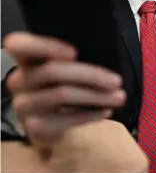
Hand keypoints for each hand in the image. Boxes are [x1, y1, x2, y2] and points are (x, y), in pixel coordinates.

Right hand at [4, 32, 125, 146]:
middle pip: (53, 71)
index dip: (45, 46)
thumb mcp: (62, 69)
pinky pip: (67, 119)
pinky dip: (91, 114)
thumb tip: (106, 57)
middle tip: (117, 81)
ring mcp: (25, 105)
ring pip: (63, 94)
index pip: (20, 45)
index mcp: (26, 60)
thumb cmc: (58, 86)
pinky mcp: (35, 127)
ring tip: (119, 97)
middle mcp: (19, 80)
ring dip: (97, 96)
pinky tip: (106, 110)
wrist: (46, 121)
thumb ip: (72, 61)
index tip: (74, 52)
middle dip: (90, 75)